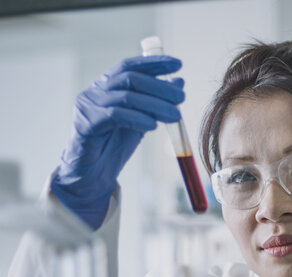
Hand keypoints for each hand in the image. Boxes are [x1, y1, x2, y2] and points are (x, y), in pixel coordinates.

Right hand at [51, 55, 183, 228]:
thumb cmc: (114, 145)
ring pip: (126, 96)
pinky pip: (115, 116)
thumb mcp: (140, 119)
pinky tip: (153, 125)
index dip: (154, 63)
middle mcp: (96, 91)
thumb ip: (156, 101)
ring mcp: (88, 106)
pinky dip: (138, 118)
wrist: (92, 174)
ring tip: (175, 115)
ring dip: (155, 104)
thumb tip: (179, 83)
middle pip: (130, 78)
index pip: (131, 66)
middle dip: (160, 86)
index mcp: (107, 86)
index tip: (178, 64)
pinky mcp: (86, 124)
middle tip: (181, 97)